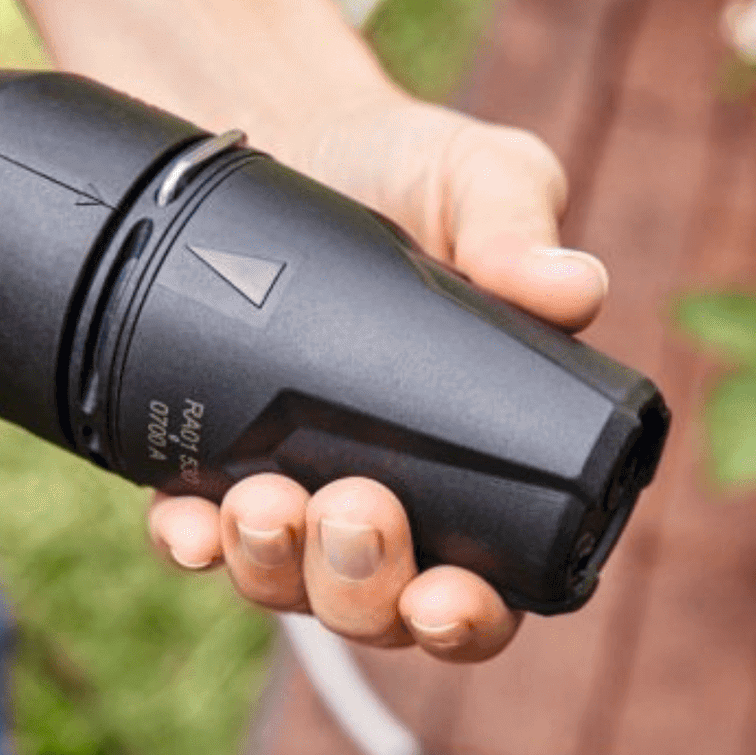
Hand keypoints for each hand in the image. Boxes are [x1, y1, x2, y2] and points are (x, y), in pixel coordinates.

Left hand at [145, 96, 608, 660]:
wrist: (291, 130)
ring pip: (284, 587)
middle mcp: (388, 511)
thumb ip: (519, 226)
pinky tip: (183, 522)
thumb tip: (572, 287)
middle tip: (357, 511)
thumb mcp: (479, 180)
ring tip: (265, 503)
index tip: (444, 600)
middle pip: (376, 610)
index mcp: (479, 479)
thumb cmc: (409, 172)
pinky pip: (192, 536)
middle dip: (362, 586)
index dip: (465, 624)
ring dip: (273, 568)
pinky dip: (187, 541)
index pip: (486, 595)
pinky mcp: (206, 468)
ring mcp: (294, 498)